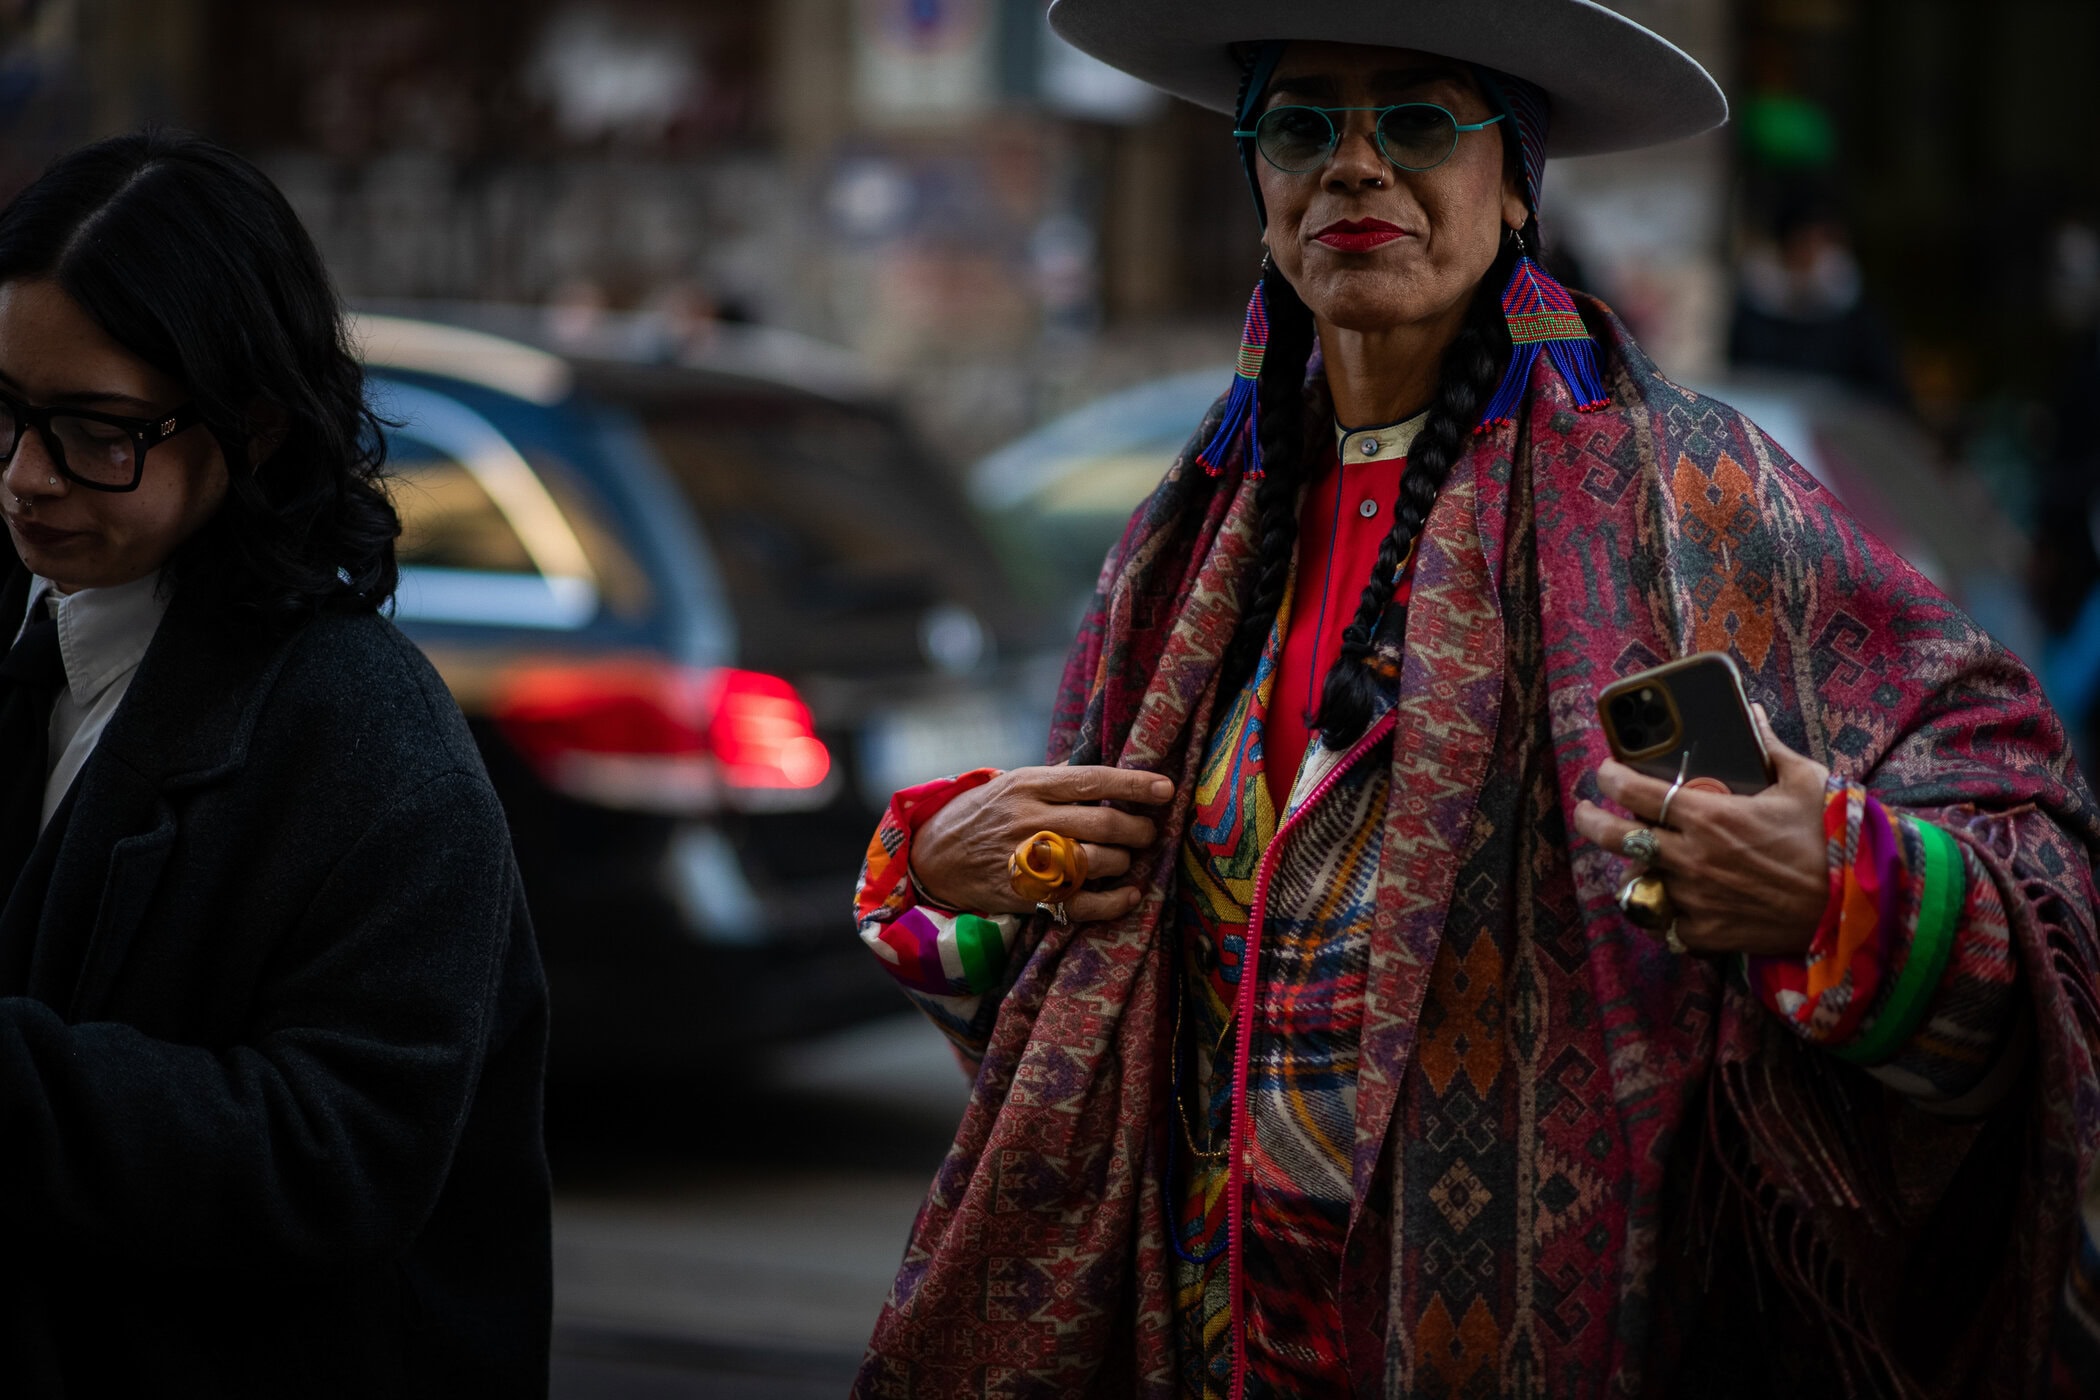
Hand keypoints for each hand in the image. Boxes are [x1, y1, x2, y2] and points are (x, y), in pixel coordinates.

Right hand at [911, 765, 1176, 923]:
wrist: (934, 857)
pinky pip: (1083, 904)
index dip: (1134, 785)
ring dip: (1125, 861)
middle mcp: (1030, 820)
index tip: (1166, 788)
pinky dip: (1115, 901)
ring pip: (1097, 862)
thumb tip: (1110, 769)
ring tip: (1127, 857)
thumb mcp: (1013, 782)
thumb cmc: (983, 814)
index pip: (1093, 780)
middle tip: (1148, 831)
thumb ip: (1058, 778)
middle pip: (1103, 824)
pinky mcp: (1028, 897)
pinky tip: (1130, 894)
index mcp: (1029, 785)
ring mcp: (1028, 860)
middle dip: (1139, 829)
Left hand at [1571, 705, 1830, 956]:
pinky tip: (1668, 899)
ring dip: (1635, 867)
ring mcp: (1693, 899)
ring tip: (1638, 857)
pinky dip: (1663, 910)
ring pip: (1636, 881)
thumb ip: (1770, 747)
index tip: (1605, 771)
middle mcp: (1690, 857)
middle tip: (1586, 811)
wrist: (1854, 909)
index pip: (1635, 792)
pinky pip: (1664, 922)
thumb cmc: (1831, 840)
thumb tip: (1752, 713)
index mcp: (1708, 816)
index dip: (1610, 778)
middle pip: (1615, 836)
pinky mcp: (1704, 934)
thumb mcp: (1806, 782)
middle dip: (1590, 821)